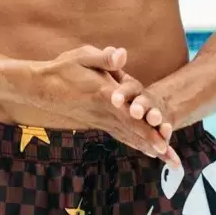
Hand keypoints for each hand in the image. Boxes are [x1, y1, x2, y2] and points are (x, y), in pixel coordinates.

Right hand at [33, 45, 177, 165]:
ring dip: (148, 147)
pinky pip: (120, 134)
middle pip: (133, 131)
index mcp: (104, 95)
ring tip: (168, 159)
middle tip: (173, 159)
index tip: (163, 141)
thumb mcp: (82, 56)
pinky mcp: (98, 122)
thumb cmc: (63, 69)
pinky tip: (148, 150)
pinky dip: (136, 142)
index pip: (129, 116)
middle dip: (155, 144)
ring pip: (128, 136)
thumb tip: (122, 54)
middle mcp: (104, 112)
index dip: (147, 129)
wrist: (41, 87)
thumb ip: (104, 57)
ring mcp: (101, 120)